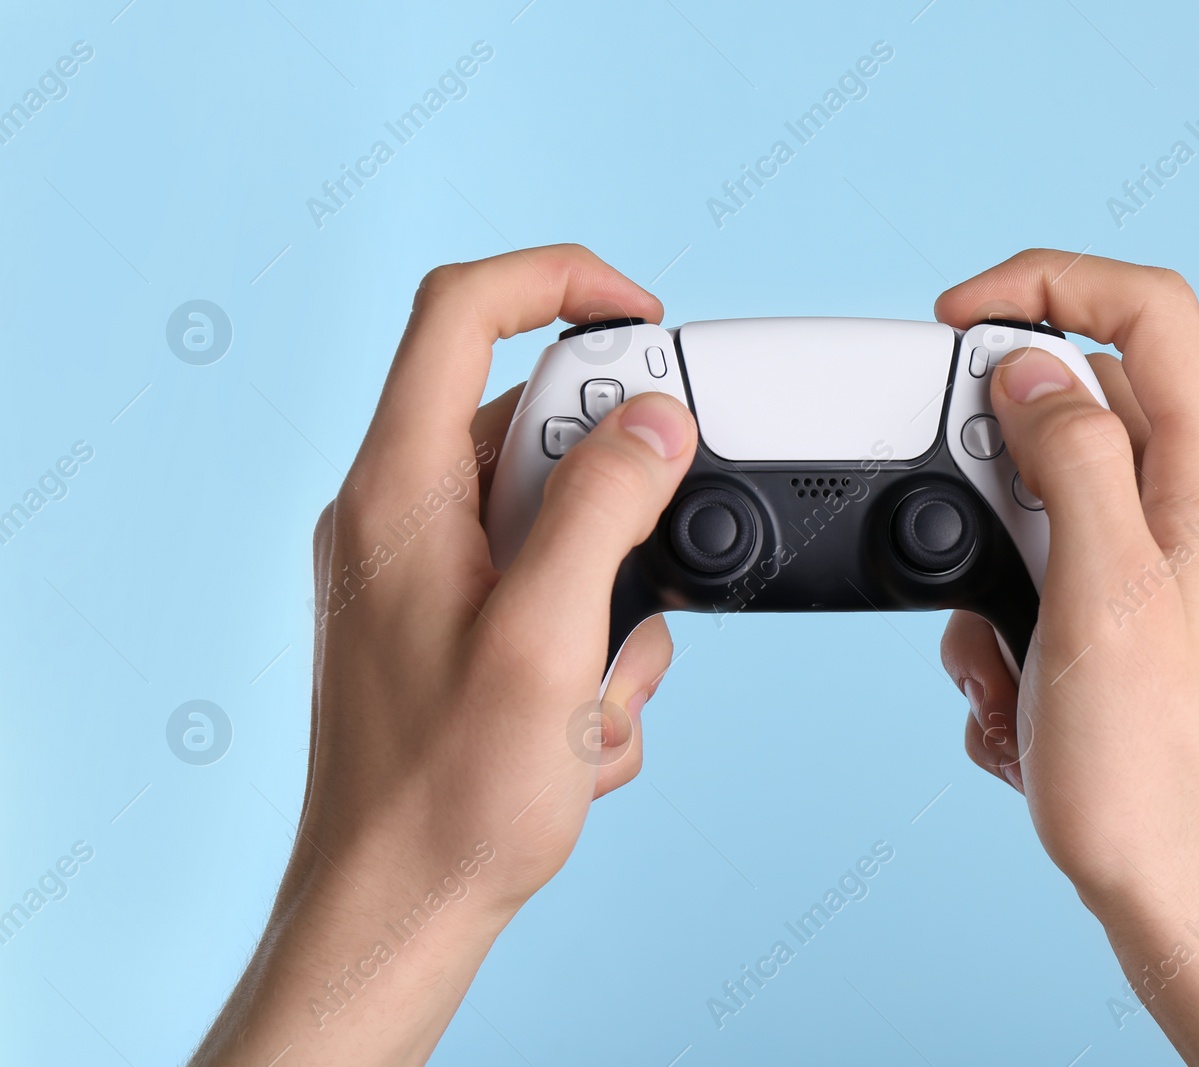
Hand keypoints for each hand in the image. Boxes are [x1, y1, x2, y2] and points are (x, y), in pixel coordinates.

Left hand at [191, 245, 697, 1064]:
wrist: (398, 910)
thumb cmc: (447, 798)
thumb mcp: (547, 642)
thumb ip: (604, 510)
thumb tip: (654, 420)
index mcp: (398, 492)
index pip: (460, 311)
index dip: (556, 282)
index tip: (640, 314)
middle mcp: (399, 517)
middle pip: (531, 425)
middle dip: (615, 501)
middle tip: (640, 573)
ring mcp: (423, 575)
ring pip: (554, 520)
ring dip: (609, 600)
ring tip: (592, 692)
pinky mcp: (451, 626)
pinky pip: (545, 589)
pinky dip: (586, 647)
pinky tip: (575, 728)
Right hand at [936, 250, 1198, 1064]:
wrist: (1190, 901)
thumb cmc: (1160, 775)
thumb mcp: (1099, 595)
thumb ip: (1070, 459)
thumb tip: (1034, 370)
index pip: (1147, 311)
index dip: (1047, 284)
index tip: (957, 319)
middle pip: (1083, 411)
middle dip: (995, 469)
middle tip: (960, 530)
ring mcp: (1169, 574)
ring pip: (1048, 507)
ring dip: (991, 572)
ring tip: (1000, 655)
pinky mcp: (1133, 630)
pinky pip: (1046, 582)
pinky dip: (1007, 632)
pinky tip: (1019, 703)